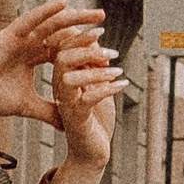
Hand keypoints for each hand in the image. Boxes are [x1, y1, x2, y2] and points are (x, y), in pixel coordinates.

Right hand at [0, 1, 103, 131]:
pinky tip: (65, 4)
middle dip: (83, 27)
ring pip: (52, 23)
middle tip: (105, 21)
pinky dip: (47, 11)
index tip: (103, 48)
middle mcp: (28, 44)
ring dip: (75, 17)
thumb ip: (48, 111)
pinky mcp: (9, 34)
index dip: (81, 48)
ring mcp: (20, 37)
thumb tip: (67, 125)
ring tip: (97, 13)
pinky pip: (32, 19)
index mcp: (31, 57)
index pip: (62, 49)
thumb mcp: (27, 105)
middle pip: (61, 32)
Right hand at [49, 41, 124, 178]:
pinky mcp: (76, 119)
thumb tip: (98, 41)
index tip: (100, 31)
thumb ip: (94, 65)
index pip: (63, 48)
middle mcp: (59, 89)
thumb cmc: (95, 118)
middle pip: (62, 58)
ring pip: (69, 78)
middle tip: (112, 52)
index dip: (80, 36)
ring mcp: (66, 105)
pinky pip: (87, 99)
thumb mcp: (96, 86)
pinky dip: (107, 89)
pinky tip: (123, 86)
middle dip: (87, 49)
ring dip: (97, 71)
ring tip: (119, 71)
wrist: (92, 152)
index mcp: (62, 78)